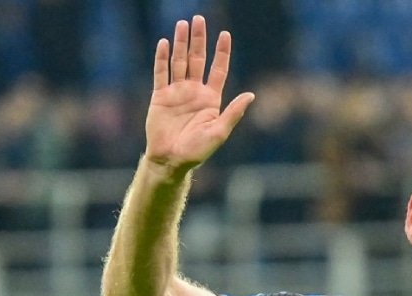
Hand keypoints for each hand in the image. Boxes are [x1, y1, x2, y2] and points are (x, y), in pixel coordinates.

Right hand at [144, 16, 254, 171]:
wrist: (171, 160)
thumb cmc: (198, 151)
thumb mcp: (220, 132)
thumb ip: (234, 112)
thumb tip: (251, 95)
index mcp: (211, 99)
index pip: (218, 69)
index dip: (221, 52)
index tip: (224, 34)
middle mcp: (194, 92)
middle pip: (198, 59)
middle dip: (199, 40)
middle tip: (199, 19)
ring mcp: (177, 92)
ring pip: (179, 61)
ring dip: (181, 43)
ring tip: (182, 24)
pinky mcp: (160, 97)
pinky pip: (161, 73)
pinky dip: (161, 58)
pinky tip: (164, 43)